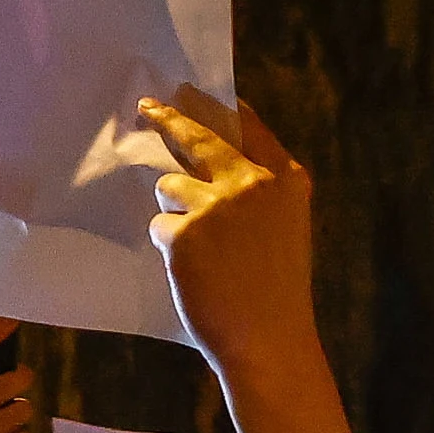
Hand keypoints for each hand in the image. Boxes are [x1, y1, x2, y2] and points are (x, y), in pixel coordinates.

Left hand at [135, 89, 320, 377]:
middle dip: (169, 118)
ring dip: (174, 213)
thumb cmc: (276, 291)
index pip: (248, 128)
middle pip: (198, 137)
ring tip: (202, 252)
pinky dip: (168, 246)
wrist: (269, 341)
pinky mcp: (184, 232)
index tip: (196, 92)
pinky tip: (193, 270)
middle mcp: (252, 182)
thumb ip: (258, 191)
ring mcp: (216, 205)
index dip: (221, 109)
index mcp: (286, 179)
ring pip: (170, 187)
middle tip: (147, 106)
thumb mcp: (285, 228)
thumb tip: (210, 163)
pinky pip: (159, 225)